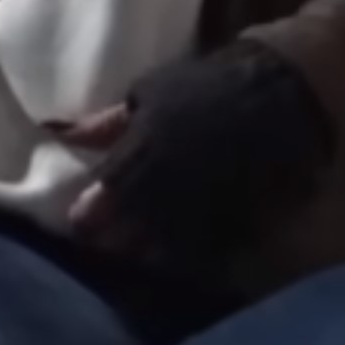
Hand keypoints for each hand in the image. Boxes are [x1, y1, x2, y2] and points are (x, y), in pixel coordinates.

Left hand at [59, 40, 332, 267]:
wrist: (287, 92)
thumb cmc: (209, 86)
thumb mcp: (150, 93)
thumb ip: (105, 125)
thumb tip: (57, 133)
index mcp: (133, 163)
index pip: (93, 211)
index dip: (86, 219)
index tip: (84, 218)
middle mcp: (161, 197)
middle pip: (122, 241)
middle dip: (114, 241)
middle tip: (113, 236)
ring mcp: (200, 217)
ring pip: (160, 256)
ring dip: (149, 253)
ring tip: (148, 244)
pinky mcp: (237, 229)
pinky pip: (204, 257)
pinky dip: (190, 258)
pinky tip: (185, 248)